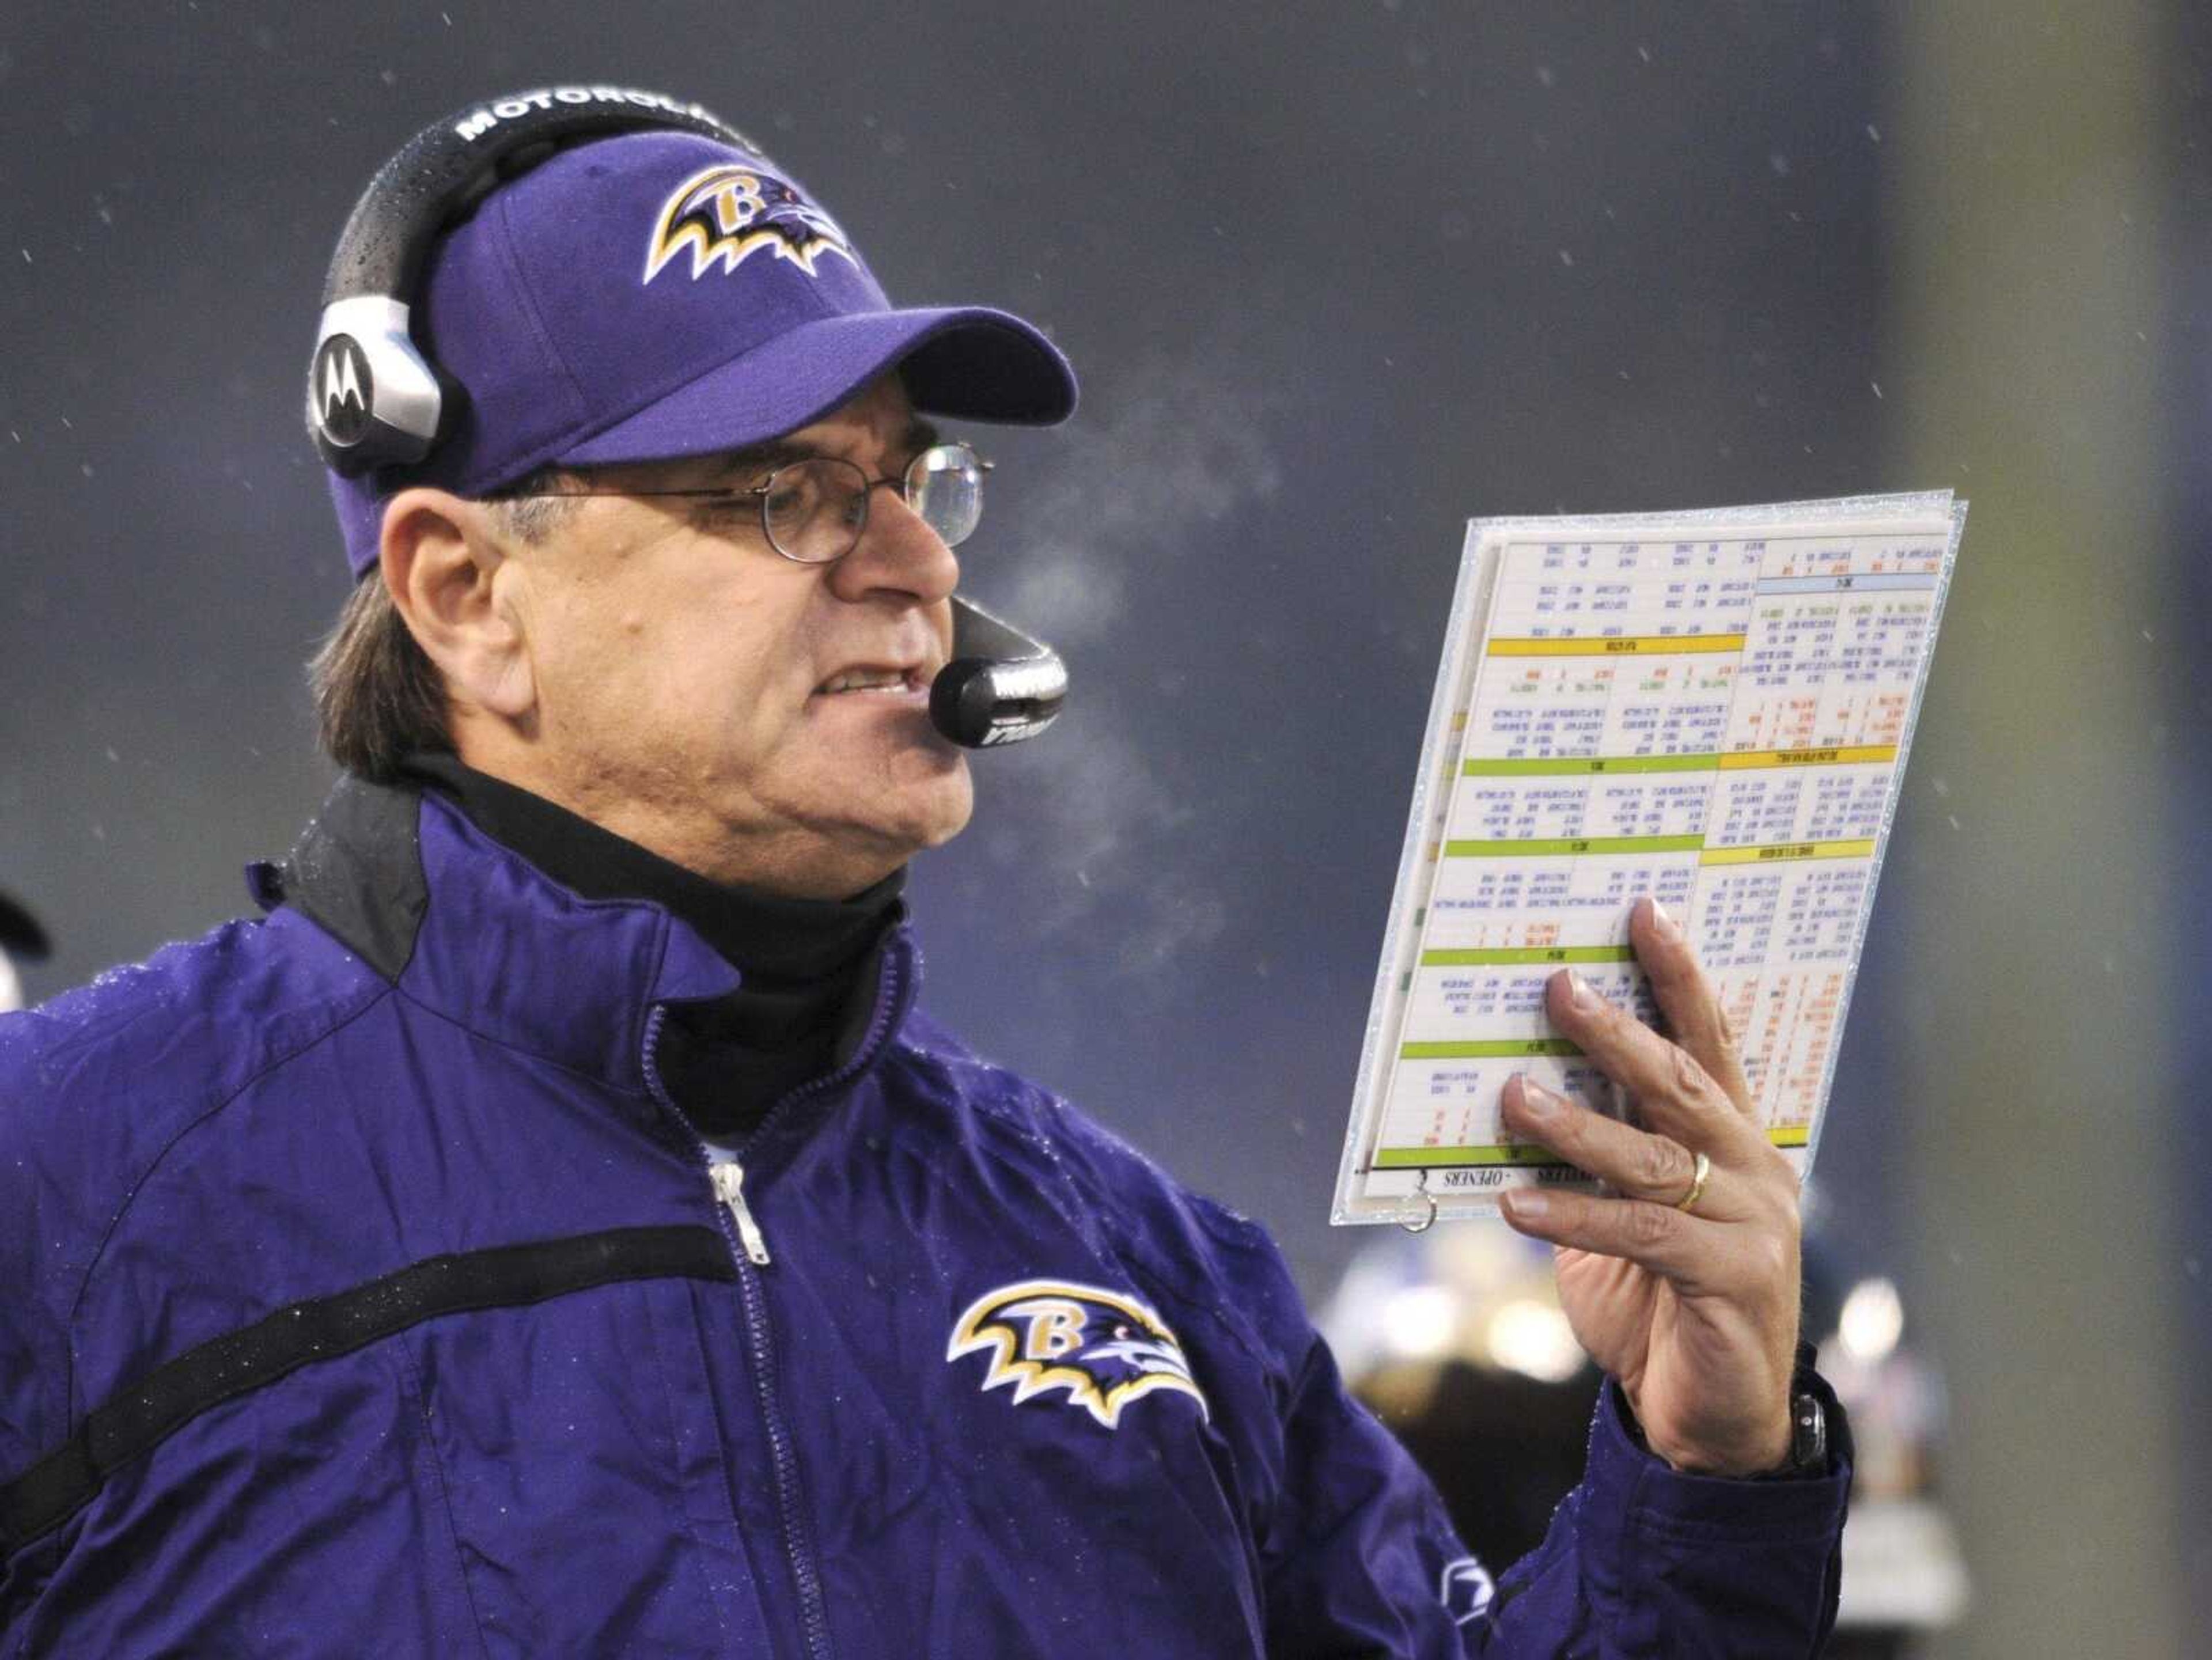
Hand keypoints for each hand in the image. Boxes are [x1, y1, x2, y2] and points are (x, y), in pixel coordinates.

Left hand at [1496, 897, 1800, 1476]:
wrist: (1713, 1420)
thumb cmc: (1659, 1306)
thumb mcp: (1621, 1218)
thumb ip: (1595, 1158)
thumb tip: (1517, 1089)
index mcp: (1734, 1140)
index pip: (1709, 1040)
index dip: (1678, 974)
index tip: (1642, 909)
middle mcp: (1753, 1167)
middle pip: (1681, 1081)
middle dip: (1617, 1029)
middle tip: (1558, 985)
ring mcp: (1751, 1222)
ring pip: (1655, 1156)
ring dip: (1577, 1125)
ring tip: (1513, 1095)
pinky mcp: (1733, 1279)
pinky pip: (1642, 1234)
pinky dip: (1574, 1216)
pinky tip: (1517, 1205)